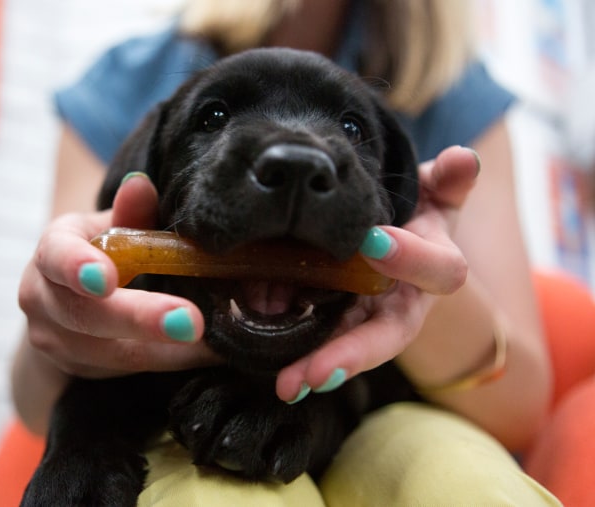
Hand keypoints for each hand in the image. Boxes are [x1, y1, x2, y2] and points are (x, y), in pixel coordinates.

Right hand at [18, 173, 215, 377]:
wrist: (61, 304)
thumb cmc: (99, 253)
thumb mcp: (110, 226)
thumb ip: (129, 212)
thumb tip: (142, 185)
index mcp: (51, 251)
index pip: (57, 256)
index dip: (79, 267)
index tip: (107, 279)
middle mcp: (41, 298)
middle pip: (87, 314)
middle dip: (141, 320)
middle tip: (190, 322)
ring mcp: (54, 340)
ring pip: (111, 353)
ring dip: (167, 351)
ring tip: (214, 343)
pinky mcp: (77, 370)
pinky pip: (126, 372)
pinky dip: (169, 362)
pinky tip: (205, 354)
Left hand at [275, 146, 478, 401]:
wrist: (400, 243)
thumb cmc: (417, 216)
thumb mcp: (436, 195)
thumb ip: (448, 181)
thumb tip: (461, 158)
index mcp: (434, 266)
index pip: (439, 269)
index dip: (412, 258)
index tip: (374, 242)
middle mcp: (405, 303)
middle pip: (387, 335)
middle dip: (354, 353)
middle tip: (318, 373)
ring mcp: (371, 321)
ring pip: (351, 351)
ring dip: (319, 370)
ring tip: (288, 386)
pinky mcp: (341, 328)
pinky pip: (321, 346)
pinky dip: (300, 360)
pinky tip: (279, 375)